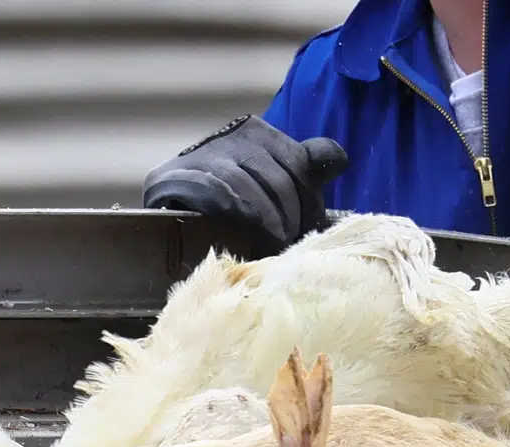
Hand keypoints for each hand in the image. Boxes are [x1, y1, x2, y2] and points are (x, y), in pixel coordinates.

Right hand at [143, 115, 349, 256]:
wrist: (170, 227)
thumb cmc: (234, 215)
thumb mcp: (276, 189)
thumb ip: (308, 170)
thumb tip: (340, 159)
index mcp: (258, 133)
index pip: (300, 164)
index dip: (309, 204)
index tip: (305, 231)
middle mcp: (230, 135)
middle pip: (279, 180)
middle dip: (290, 220)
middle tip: (288, 247)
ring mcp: (199, 155)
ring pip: (250, 188)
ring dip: (266, 225)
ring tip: (270, 249)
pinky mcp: (169, 178)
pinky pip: (215, 193)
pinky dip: (235, 215)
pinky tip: (243, 232)